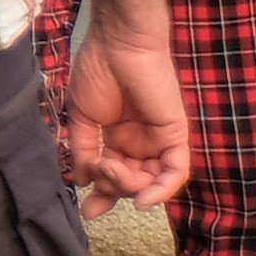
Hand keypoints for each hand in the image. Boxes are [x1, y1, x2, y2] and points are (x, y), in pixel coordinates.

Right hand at [69, 19, 194, 206]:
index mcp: (116, 137)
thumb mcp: (81, 115)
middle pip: (131, 181)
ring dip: (130, 186)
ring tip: (113, 173)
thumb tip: (79, 180)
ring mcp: (158, 140)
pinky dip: (161, 190)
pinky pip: (175, 172)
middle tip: (98, 176)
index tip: (87, 212)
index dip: (102, 194)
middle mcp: (139, 143)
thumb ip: (83, 149)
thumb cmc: (96, 71)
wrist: (118, 44)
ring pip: (151, 181)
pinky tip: (142, 199)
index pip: (113, 173)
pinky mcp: (176, 136)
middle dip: (112, 187)